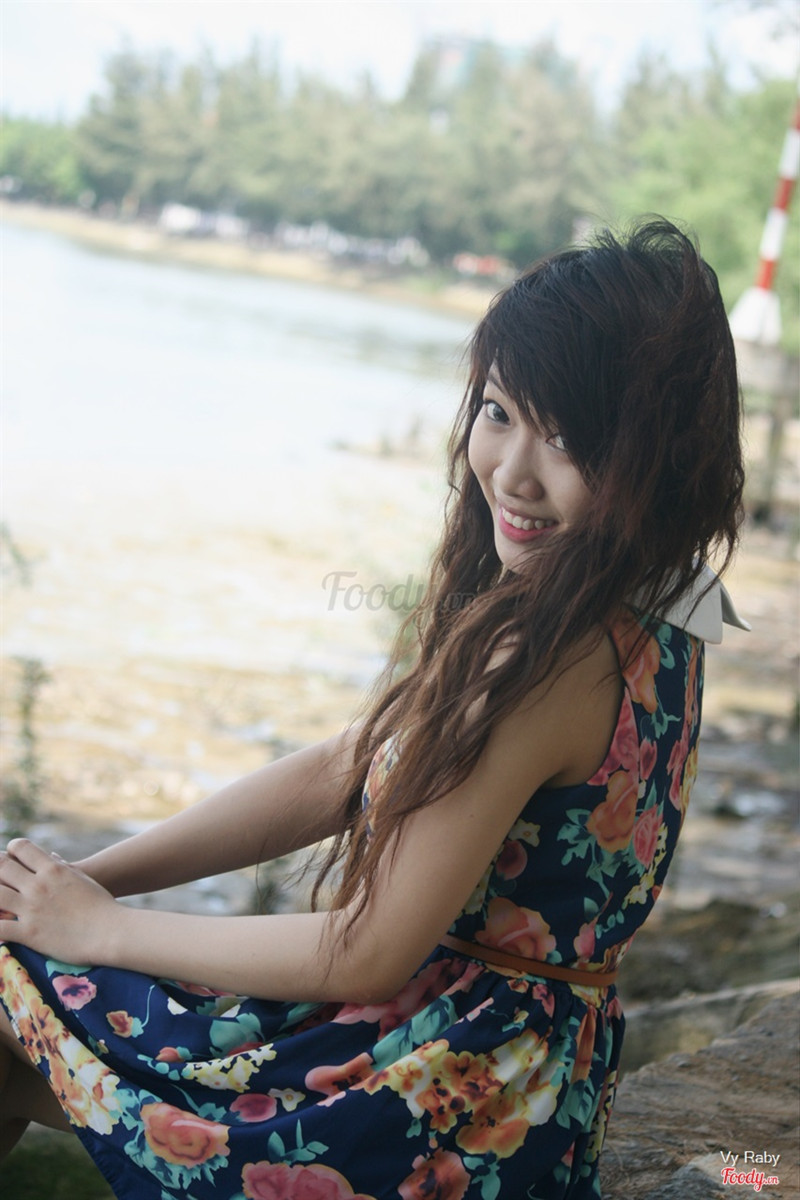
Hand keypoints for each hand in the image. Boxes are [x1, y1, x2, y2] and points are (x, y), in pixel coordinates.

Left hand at [0, 838, 116, 962]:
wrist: (111, 932)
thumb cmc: (102, 905)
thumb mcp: (82, 878)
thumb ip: (63, 867)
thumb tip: (50, 857)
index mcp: (53, 869)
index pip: (21, 848)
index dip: (11, 851)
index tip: (10, 859)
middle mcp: (39, 885)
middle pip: (1, 867)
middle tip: (0, 878)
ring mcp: (32, 909)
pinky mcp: (29, 933)